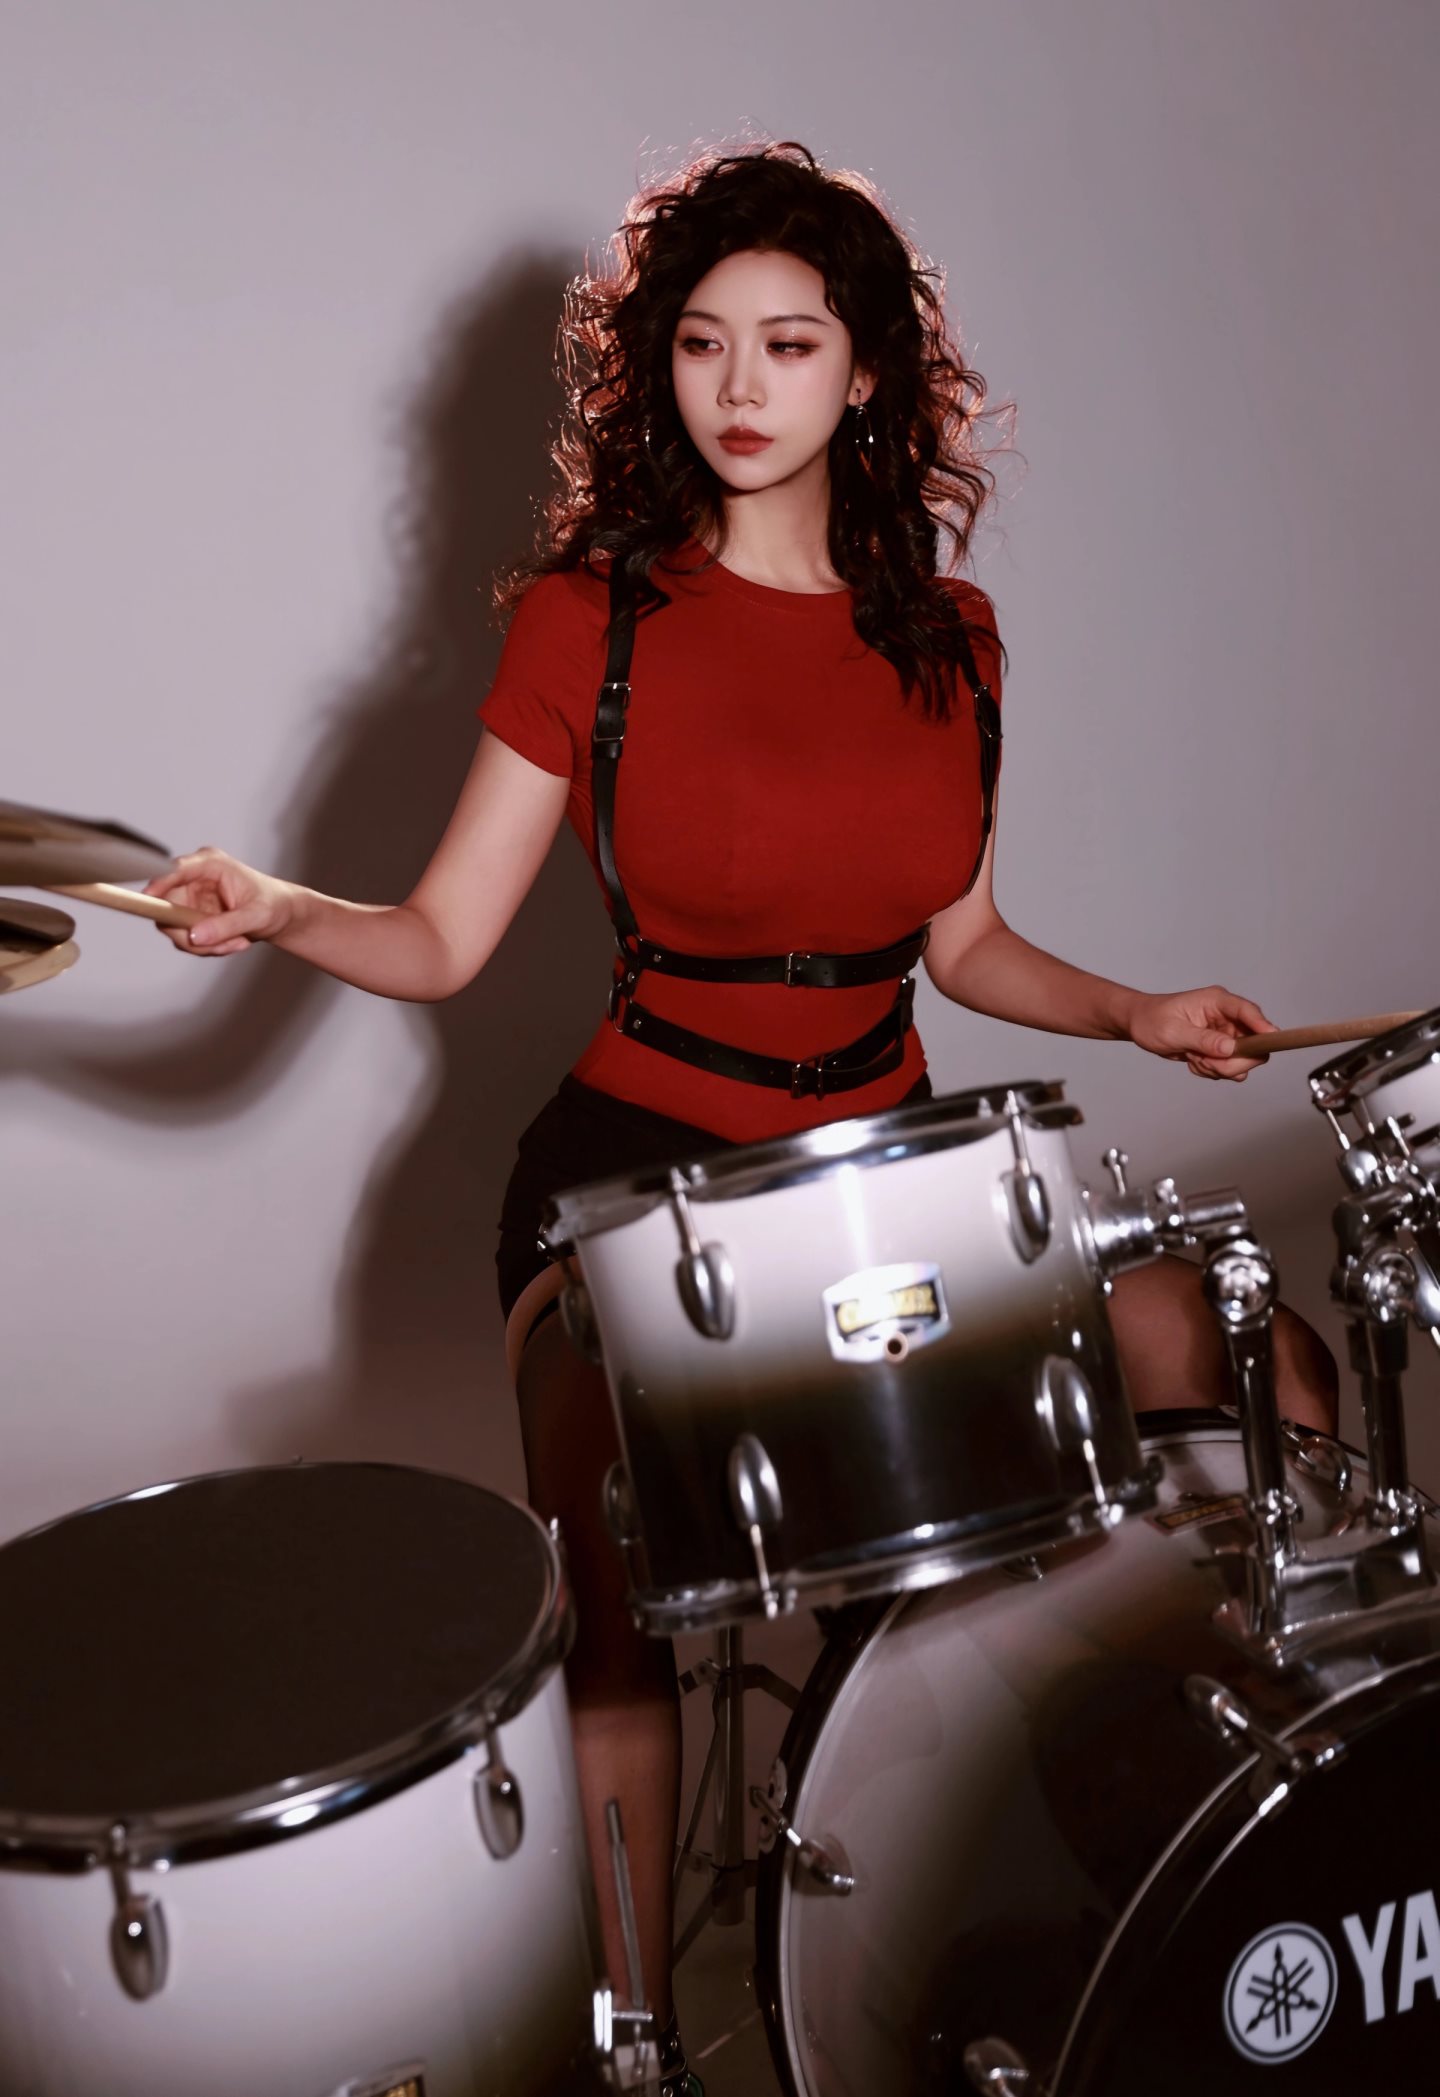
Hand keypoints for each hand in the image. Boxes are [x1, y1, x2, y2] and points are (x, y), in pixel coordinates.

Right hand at [145, 848, 294, 956]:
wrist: (281, 914)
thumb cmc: (273, 904)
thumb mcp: (256, 916)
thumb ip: (226, 925)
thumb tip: (194, 936)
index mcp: (210, 864)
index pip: (175, 870)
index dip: (159, 884)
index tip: (148, 898)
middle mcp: (194, 878)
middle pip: (166, 906)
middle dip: (190, 932)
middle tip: (219, 945)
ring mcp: (190, 898)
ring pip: (175, 928)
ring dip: (204, 944)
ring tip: (235, 942)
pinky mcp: (190, 916)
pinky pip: (186, 938)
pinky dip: (207, 947)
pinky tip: (232, 942)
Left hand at [1126, 985, 1274, 1081]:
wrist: (1139, 1025)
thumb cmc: (1152, 1020)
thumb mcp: (1174, 1031)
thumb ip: (1203, 1040)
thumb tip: (1230, 1048)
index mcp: (1217, 1001)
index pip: (1248, 1012)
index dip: (1263, 1026)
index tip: (1272, 1040)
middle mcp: (1227, 1017)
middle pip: (1254, 1043)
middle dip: (1232, 1060)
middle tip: (1206, 1062)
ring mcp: (1226, 1033)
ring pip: (1243, 1060)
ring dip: (1220, 1068)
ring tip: (1195, 1059)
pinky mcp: (1221, 1048)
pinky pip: (1230, 1068)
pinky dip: (1213, 1071)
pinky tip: (1194, 1062)